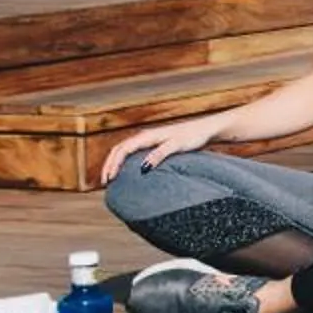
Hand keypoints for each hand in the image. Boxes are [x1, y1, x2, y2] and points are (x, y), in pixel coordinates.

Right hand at [102, 113, 224, 183]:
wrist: (207, 130)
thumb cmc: (194, 136)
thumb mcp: (177, 146)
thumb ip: (160, 155)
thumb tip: (142, 167)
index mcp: (148, 136)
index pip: (122, 150)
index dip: (112, 164)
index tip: (108, 180)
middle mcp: (146, 136)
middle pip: (119, 149)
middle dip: (109, 164)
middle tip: (105, 182)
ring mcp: (150, 139)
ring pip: (125, 150)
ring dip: (115, 162)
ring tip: (111, 179)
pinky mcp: (155, 144)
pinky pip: (133, 152)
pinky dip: (125, 161)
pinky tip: (128, 172)